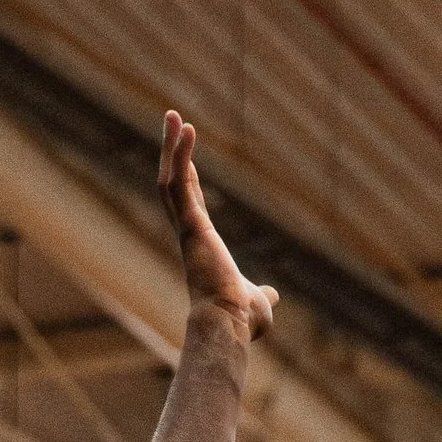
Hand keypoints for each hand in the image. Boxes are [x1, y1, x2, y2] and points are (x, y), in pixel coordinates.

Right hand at [157, 110, 274, 343]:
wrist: (229, 326)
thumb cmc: (241, 320)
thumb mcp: (258, 300)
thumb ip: (262, 293)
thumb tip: (272, 296)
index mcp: (202, 246)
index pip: (191, 203)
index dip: (187, 174)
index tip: (185, 149)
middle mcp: (189, 234)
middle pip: (174, 184)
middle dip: (171, 151)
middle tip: (172, 119)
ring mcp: (187, 229)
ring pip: (170, 179)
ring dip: (170, 146)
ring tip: (173, 115)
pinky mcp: (191, 225)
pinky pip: (179, 183)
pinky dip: (180, 155)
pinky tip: (186, 129)